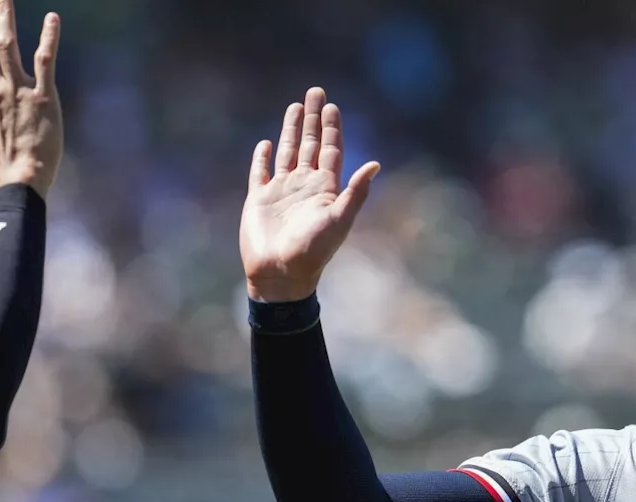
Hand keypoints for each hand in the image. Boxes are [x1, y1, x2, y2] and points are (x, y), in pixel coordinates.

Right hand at [241, 87, 380, 302]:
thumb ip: (356, 192)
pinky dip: (263, 157)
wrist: (281, 274)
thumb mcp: (339, 220)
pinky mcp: (259, 199)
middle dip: (313, 119)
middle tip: (316, 92)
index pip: (330, 150)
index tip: (332, 106)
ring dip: (292, 130)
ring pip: (288, 152)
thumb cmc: (313, 251)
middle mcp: (304, 185)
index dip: (332, 128)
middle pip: (310, 144)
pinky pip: (261, 172)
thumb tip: (375, 164)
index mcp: (324, 188)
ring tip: (295, 106)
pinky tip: (267, 143)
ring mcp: (282, 191)